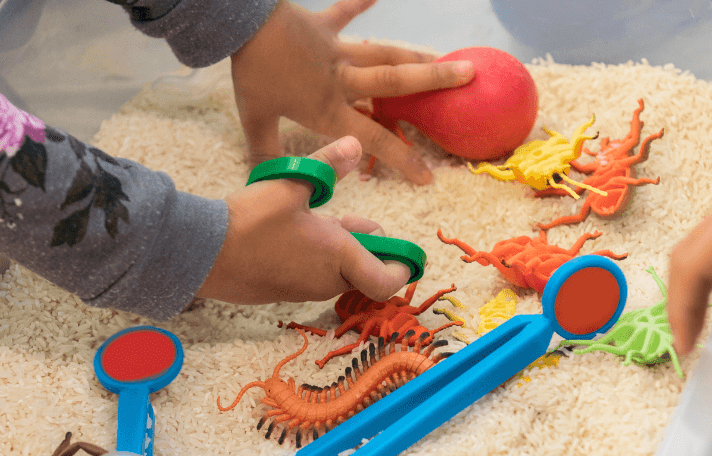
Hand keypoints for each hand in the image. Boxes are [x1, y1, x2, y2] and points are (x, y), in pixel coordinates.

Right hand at [197, 135, 410, 303]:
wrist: (202, 254)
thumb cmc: (249, 222)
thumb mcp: (290, 185)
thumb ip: (326, 166)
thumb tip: (354, 143)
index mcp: (338, 256)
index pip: (386, 281)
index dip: (399, 267)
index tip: (399, 251)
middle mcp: (326, 280)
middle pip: (362, 271)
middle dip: (364, 246)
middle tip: (349, 218)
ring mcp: (303, 290)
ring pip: (336, 272)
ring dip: (337, 250)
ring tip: (317, 219)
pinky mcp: (283, 292)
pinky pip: (311, 277)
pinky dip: (314, 258)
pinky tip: (291, 232)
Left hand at [230, 0, 474, 184]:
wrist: (242, 24)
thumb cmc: (252, 74)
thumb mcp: (255, 120)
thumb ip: (266, 153)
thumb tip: (268, 183)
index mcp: (328, 107)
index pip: (372, 140)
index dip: (402, 159)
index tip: (428, 175)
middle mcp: (342, 79)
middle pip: (395, 83)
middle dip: (433, 82)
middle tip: (468, 79)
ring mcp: (336, 48)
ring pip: (384, 53)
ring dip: (417, 54)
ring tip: (448, 56)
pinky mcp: (324, 23)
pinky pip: (347, 10)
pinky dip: (362, 1)